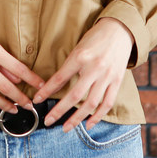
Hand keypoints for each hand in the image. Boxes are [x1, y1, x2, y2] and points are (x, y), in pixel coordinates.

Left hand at [32, 17, 133, 132]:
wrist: (119, 29)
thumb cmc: (96, 36)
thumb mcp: (79, 46)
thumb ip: (70, 64)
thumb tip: (56, 83)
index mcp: (81, 56)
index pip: (60, 78)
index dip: (47, 90)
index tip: (37, 100)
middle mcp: (94, 68)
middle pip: (74, 95)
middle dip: (59, 111)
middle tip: (48, 121)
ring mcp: (107, 76)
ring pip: (91, 104)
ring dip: (77, 118)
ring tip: (66, 127)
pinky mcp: (117, 81)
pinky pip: (107, 103)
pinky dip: (98, 116)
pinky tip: (88, 124)